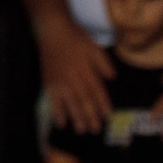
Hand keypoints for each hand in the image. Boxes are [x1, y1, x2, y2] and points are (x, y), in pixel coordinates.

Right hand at [36, 13, 114, 132]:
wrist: (53, 31)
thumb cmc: (76, 39)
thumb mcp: (94, 48)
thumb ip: (104, 63)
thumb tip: (113, 78)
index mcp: (86, 70)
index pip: (96, 90)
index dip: (102, 104)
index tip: (108, 116)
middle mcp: (73, 78)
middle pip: (83, 100)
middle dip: (90, 116)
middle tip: (96, 130)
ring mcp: (60, 82)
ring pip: (69, 103)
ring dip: (75, 118)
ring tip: (81, 130)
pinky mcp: (49, 83)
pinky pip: (53, 100)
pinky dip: (57, 112)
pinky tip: (61, 123)